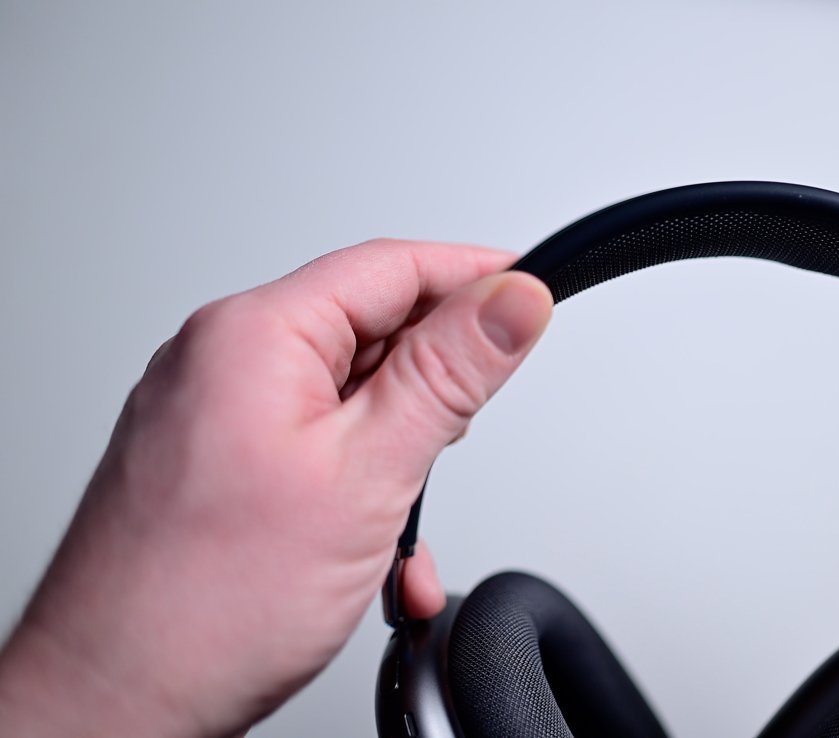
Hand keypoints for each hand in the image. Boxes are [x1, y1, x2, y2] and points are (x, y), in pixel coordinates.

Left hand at [0, 240, 552, 736]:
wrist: (114, 703)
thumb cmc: (203, 605)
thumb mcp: (367, 474)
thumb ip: (449, 377)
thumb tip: (512, 300)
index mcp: (253, 336)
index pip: (391, 267)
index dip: (474, 276)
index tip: (532, 295)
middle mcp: (224, 362)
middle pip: (371, 333)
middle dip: (434, 392)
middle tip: (461, 437)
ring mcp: (216, 414)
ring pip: (350, 401)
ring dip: (401, 459)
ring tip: (403, 526)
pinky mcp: (218, 463)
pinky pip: (316, 448)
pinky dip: (362, 492)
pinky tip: (376, 554)